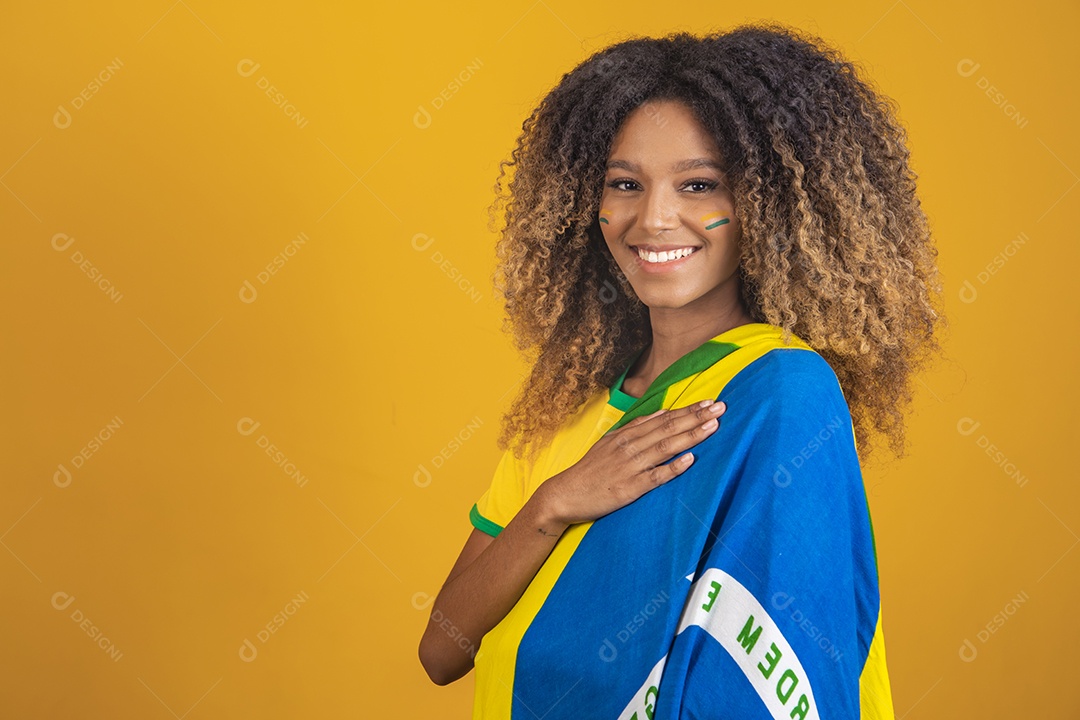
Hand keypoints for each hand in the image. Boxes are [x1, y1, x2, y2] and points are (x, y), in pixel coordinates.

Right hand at [535, 399, 725, 526]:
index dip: (688, 410)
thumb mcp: (609, 442)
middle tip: (720, 407)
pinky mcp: (630, 488)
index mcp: (626, 435)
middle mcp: (630, 447)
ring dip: (691, 436)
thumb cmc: (590, 470)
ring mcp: (630, 466)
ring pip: (666, 447)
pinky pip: (656, 476)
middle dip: (696, 417)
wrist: (565, 494)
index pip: (663, 418)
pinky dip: (673, 467)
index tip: (709, 402)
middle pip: (668, 428)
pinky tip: (690, 459)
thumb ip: (635, 428)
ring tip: (713, 426)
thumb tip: (661, 414)